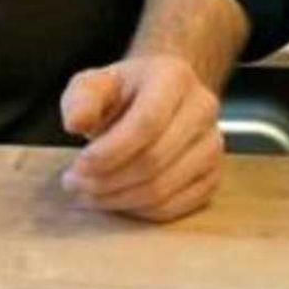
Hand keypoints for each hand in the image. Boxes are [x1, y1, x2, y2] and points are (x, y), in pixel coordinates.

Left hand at [58, 52, 223, 222]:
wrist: (160, 98)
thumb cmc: (124, 93)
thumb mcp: (94, 83)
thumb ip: (81, 99)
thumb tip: (76, 123)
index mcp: (174, 77)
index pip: (147, 122)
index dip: (110, 151)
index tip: (78, 165)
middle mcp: (202, 108)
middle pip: (155, 159)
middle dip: (108, 179)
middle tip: (75, 184)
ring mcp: (213, 144)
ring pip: (164, 187)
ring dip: (119, 199)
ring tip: (89, 193)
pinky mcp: (212, 175)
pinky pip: (174, 206)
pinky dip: (139, 211)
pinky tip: (116, 199)